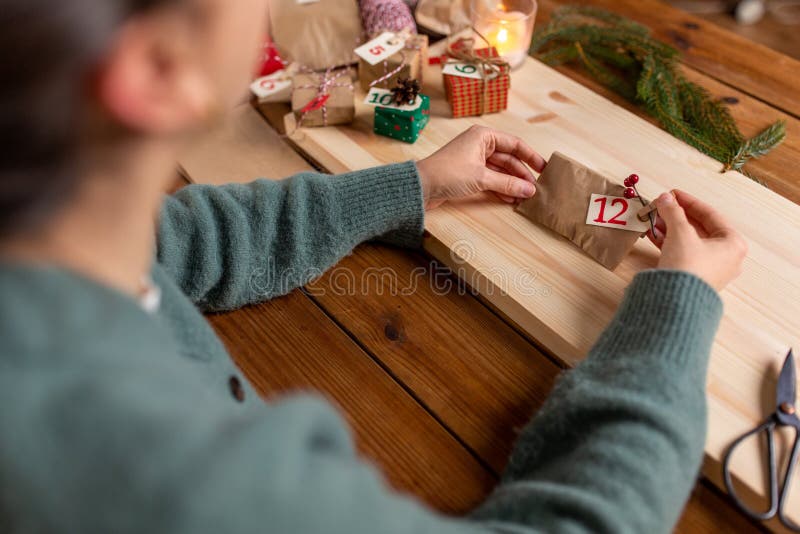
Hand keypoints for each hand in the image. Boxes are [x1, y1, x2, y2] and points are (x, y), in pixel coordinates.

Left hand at [416, 125, 545, 209]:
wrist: (420, 187)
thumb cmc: (447, 173)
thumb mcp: (481, 178)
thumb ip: (507, 184)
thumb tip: (529, 190)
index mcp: (483, 136)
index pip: (514, 144)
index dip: (531, 157)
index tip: (544, 169)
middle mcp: (479, 145)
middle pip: (508, 159)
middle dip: (521, 175)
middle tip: (534, 189)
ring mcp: (473, 160)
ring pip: (499, 171)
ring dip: (511, 183)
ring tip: (524, 197)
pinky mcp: (468, 174)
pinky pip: (490, 179)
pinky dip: (500, 188)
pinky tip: (510, 198)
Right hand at [648, 189, 746, 290]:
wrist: (676, 302)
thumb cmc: (687, 267)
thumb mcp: (680, 232)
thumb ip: (672, 212)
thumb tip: (665, 198)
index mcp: (733, 243)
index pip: (710, 214)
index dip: (688, 201)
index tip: (672, 194)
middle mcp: (726, 257)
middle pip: (699, 228)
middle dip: (676, 216)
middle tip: (660, 207)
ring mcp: (711, 269)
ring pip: (689, 242)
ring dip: (670, 229)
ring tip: (653, 220)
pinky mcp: (695, 278)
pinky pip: (683, 254)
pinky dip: (670, 243)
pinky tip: (654, 234)